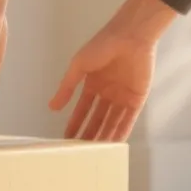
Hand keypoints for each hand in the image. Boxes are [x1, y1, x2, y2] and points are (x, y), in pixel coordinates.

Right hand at [50, 0, 178, 141]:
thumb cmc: (102, 46)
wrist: (130, 36)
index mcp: (92, 83)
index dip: (75, 124)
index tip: (67, 139)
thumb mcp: (78, 66)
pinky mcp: (138, 98)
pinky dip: (122, 131)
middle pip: (97, 119)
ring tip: (97, 154)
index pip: (82, 109)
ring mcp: (123, 96)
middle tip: (81, 152)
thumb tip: (52, 107)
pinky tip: (115, 144)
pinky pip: (129, 119)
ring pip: (112, 121)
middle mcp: (107, 92)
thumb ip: (66, 87)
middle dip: (89, 134)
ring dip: (105, 136)